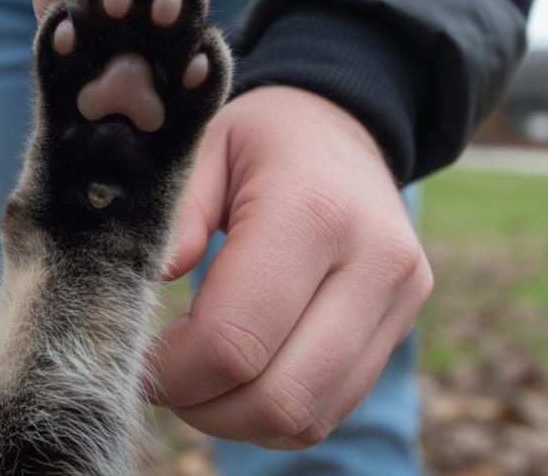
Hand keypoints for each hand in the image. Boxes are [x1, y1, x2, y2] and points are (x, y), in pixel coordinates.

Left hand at [149, 86, 434, 447]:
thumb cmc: (257, 141)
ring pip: (309, 417)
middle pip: (279, 396)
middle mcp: (373, 261)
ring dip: (239, 420)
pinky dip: (275, 414)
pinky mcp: (402, 325)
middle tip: (165, 379)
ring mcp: (399, 299)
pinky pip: (331, 409)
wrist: (342, 126)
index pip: (236, 340)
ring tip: (199, 380)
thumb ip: (174, 216)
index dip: (177, 372)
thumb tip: (153, 283)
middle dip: (205, 407)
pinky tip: (241, 378)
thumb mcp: (201, 148)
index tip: (144, 354)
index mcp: (312, 210)